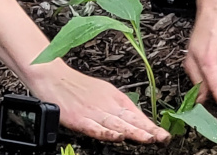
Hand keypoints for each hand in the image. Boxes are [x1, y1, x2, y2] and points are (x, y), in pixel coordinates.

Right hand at [29, 61, 169, 144]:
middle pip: (129, 119)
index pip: (135, 113)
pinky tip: (116, 137)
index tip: (164, 135)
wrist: (52, 76)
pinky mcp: (79, 118)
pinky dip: (106, 132)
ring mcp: (92, 111)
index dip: (150, 125)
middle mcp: (105, 104)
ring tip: (148, 139)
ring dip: (133, 132)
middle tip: (161, 138)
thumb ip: (118, 108)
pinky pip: (95, 127)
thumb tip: (137, 122)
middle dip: (147, 130)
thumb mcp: (102, 91)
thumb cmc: (76, 86)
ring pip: (116, 124)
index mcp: (112, 97)